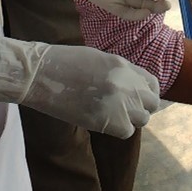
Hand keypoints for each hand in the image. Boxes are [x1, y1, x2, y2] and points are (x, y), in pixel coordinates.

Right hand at [0, 32, 160, 137]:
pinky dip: (119, 129)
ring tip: (113, 115)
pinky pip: (126, 131)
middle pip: (152, 103)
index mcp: (123, 65)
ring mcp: (117, 102)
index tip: (139, 98)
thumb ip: (119, 73)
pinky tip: (105, 122)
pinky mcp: (105, 120)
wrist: (40, 74)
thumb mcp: (98, 59)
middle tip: (127, 109)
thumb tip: (131, 87)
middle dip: (142, 107)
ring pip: (142, 119)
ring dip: (131, 118)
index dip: (147, 92)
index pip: (152, 83)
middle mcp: (126, 83)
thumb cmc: (63, 63)